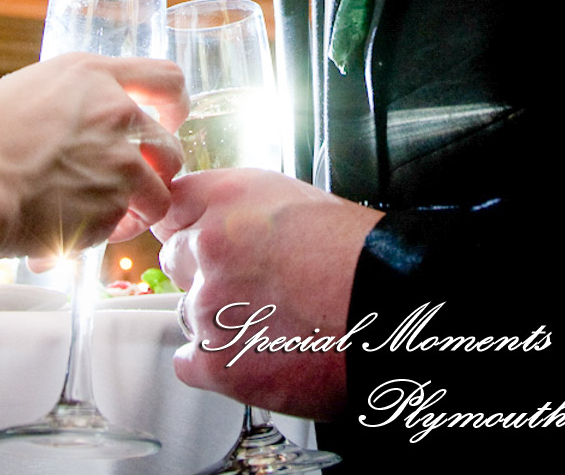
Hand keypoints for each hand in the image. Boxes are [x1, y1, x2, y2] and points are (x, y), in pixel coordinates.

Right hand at [0, 52, 185, 259]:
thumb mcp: (22, 92)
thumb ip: (61, 107)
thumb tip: (65, 132)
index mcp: (91, 76)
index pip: (166, 79)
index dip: (174, 104)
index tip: (169, 118)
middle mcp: (115, 113)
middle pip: (170, 144)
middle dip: (158, 170)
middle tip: (134, 183)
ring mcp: (119, 163)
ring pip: (160, 194)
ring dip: (140, 209)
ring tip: (107, 218)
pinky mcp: (110, 210)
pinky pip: (123, 226)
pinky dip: (104, 234)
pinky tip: (73, 232)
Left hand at [153, 169, 380, 418]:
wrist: (392, 307)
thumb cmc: (361, 256)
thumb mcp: (295, 199)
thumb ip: (241, 209)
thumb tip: (217, 224)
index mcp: (227, 199)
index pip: (172, 207)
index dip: (192, 226)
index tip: (203, 238)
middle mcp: (207, 247)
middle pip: (175, 259)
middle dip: (205, 271)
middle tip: (251, 285)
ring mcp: (208, 307)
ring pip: (188, 313)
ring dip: (218, 319)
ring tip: (271, 322)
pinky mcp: (218, 361)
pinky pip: (189, 363)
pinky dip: (214, 365)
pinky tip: (251, 356)